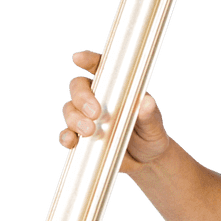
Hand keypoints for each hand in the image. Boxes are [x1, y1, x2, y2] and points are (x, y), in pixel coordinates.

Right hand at [59, 50, 170, 172]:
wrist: (146, 162)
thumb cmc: (150, 135)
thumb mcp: (154, 127)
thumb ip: (149, 115)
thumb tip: (147, 102)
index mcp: (116, 88)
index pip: (100, 68)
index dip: (88, 60)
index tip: (79, 58)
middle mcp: (98, 99)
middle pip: (79, 87)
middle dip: (82, 97)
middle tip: (95, 113)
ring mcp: (87, 118)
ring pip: (70, 110)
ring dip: (75, 119)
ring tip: (90, 131)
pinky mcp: (82, 137)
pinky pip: (67, 134)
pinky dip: (66, 137)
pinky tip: (71, 141)